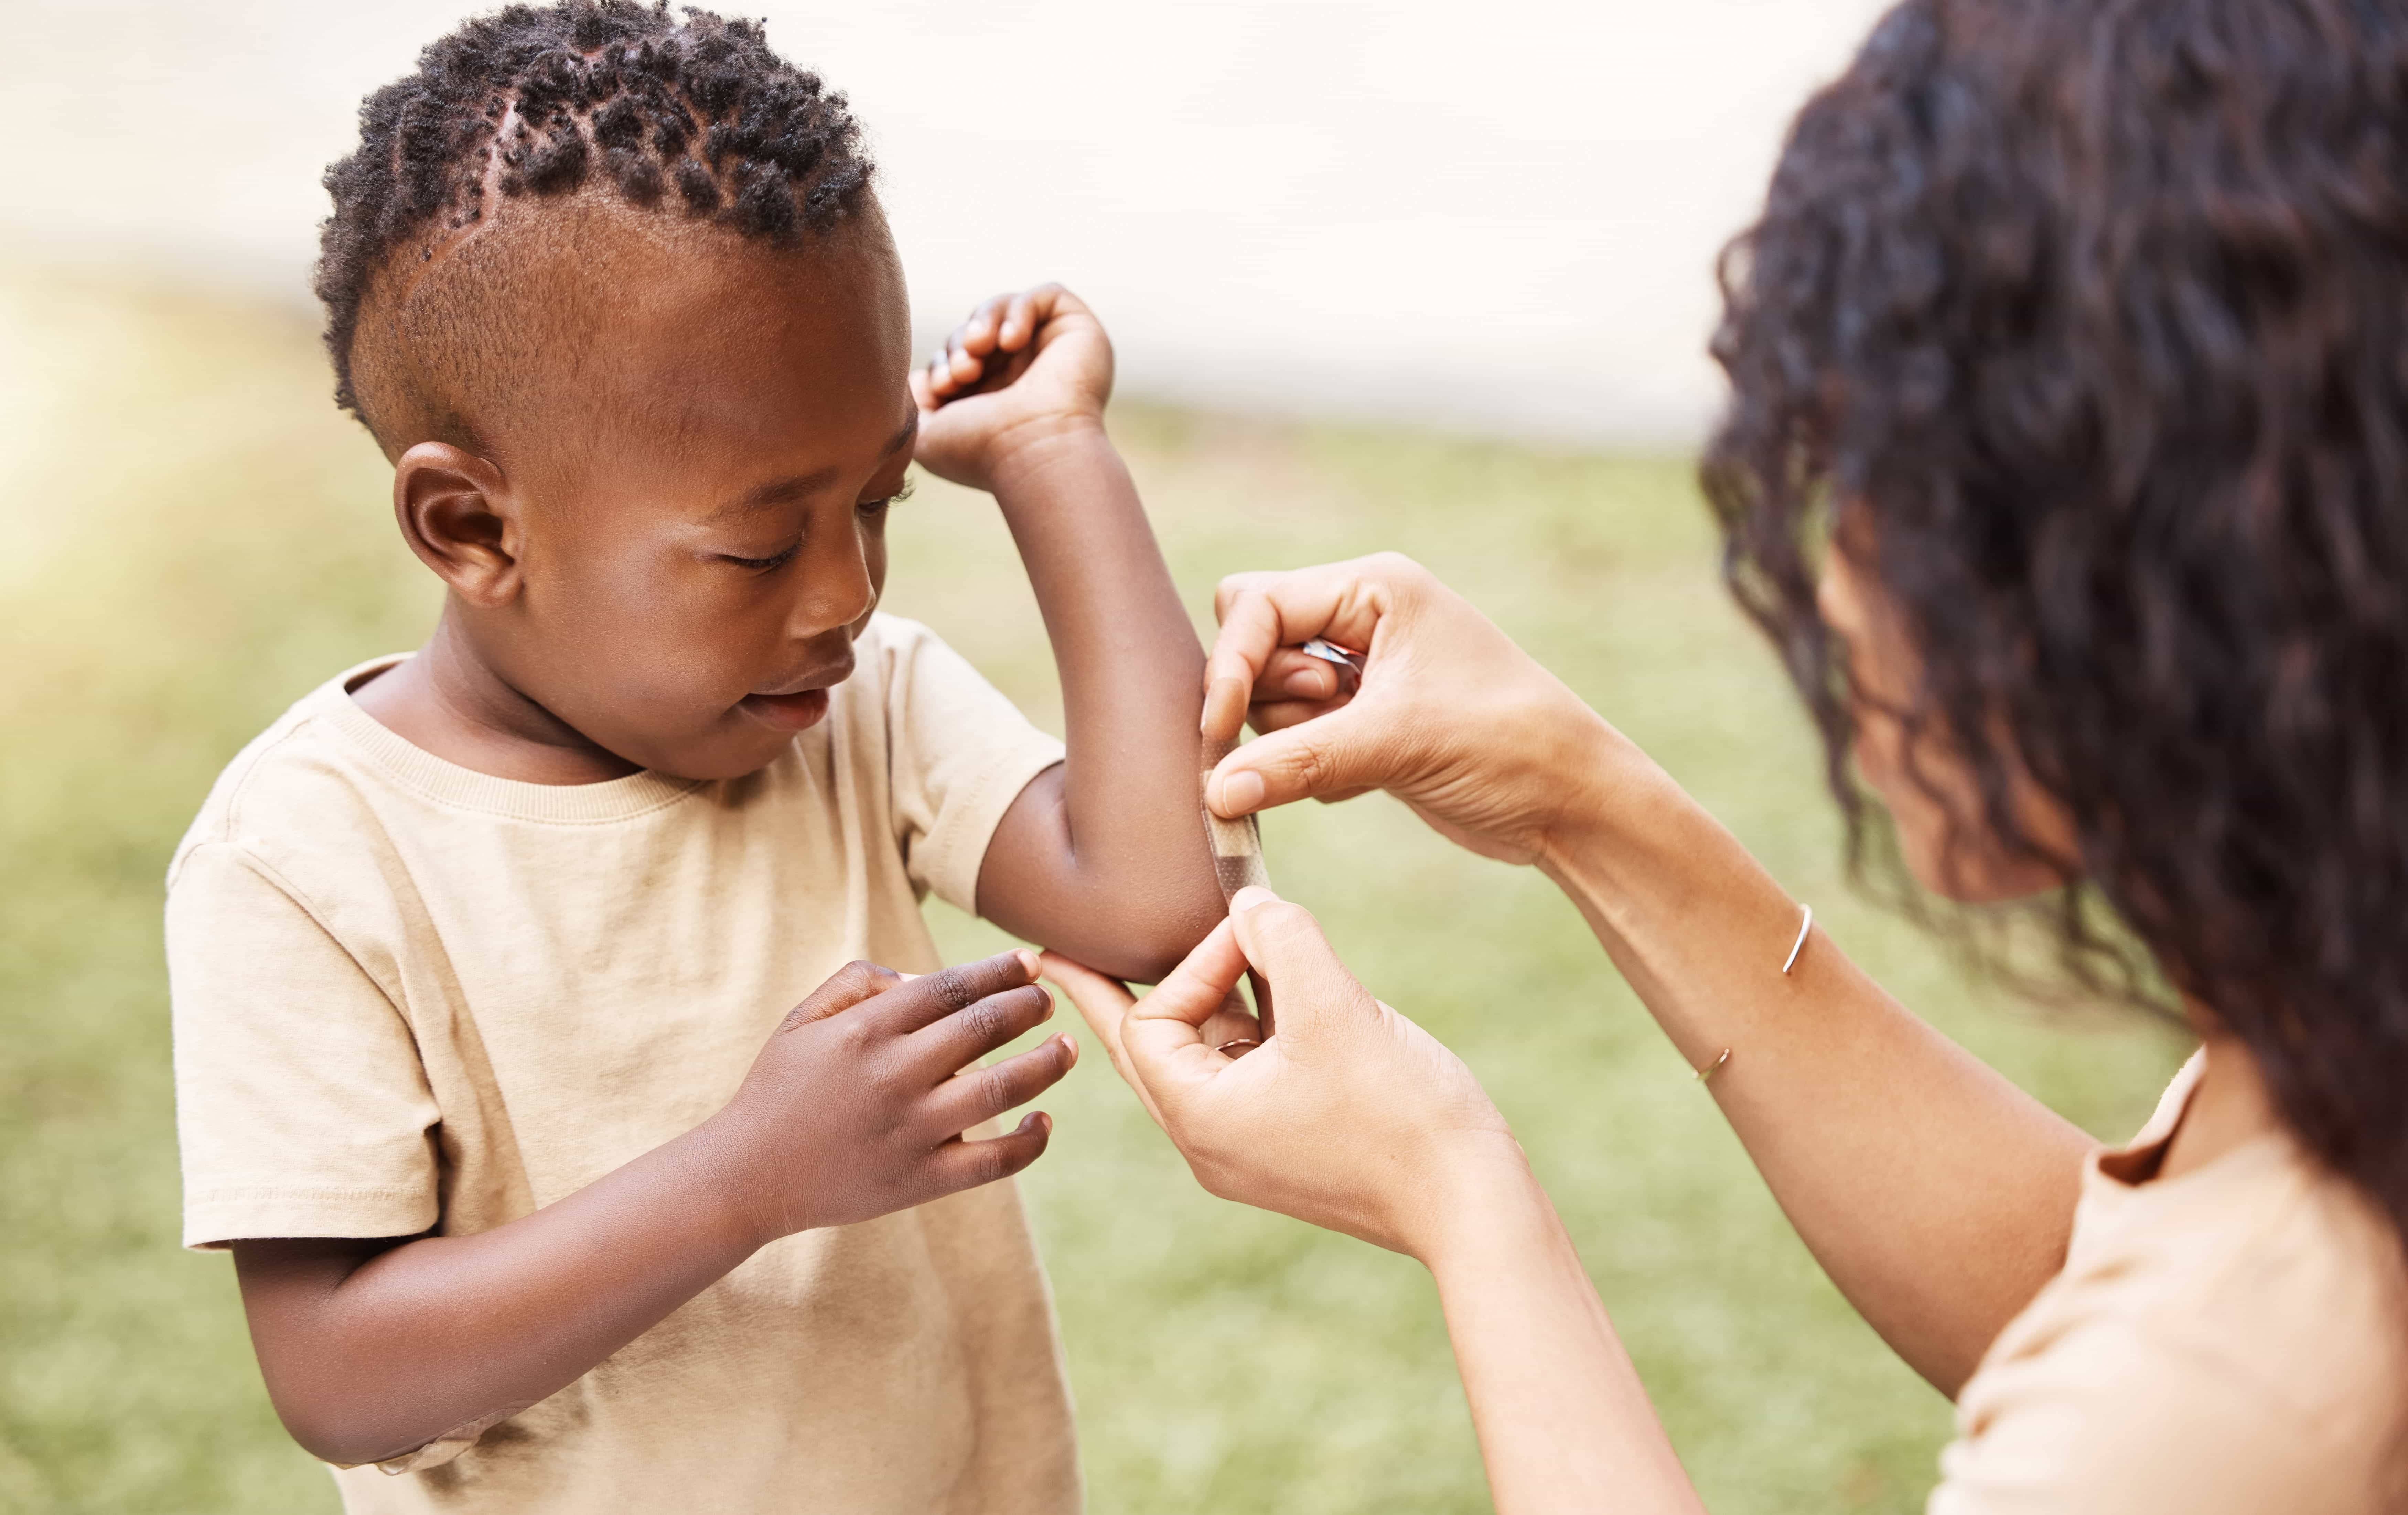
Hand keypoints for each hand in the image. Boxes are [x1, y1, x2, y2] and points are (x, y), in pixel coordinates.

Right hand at [706, 950, 1075, 1246]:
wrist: (745, 1176)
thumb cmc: (778, 1091)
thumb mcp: (801, 1021)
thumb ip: (857, 983)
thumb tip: (919, 974)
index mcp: (867, 1029)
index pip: (952, 986)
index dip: (1000, 970)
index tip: (1030, 962)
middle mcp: (894, 1074)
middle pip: (985, 1026)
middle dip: (1029, 1006)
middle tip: (1048, 999)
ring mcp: (911, 1129)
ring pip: (1001, 1087)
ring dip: (1046, 1063)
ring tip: (1067, 1048)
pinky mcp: (920, 1181)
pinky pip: (993, 1161)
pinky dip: (1028, 1141)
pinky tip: (1044, 1122)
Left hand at [911, 284, 1113, 493]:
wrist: (1030, 452)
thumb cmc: (981, 451)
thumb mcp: (928, 434)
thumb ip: (918, 402)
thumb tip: (923, 377)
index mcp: (996, 398)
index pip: (960, 356)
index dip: (944, 362)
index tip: (944, 384)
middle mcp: (1026, 375)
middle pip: (979, 330)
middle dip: (961, 343)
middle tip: (963, 371)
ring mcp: (1053, 352)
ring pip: (1006, 308)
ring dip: (983, 322)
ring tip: (978, 347)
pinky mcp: (1079, 331)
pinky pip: (1045, 295)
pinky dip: (1019, 310)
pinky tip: (1011, 341)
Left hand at [1042, 888, 1518, 1260]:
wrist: (1470, 1203)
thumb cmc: (1401, 1112)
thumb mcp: (1334, 1004)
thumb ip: (1280, 938)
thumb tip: (1247, 904)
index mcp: (1199, 1118)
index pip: (1149, 1022)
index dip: (1193, 964)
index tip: (1251, 935)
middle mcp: (1209, 1143)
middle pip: (1144, 1050)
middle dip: (1109, 996)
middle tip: (1050, 958)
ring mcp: (1248, 1152)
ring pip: (1202, 1059)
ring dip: (1207, 1002)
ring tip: (1200, 955)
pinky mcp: (1288, 1148)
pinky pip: (1244, 1077)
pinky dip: (1250, 1029)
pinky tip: (1276, 994)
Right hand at [1200, 553, 1619, 864]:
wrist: (1569, 802)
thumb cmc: (1504, 745)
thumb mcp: (1395, 744)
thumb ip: (1296, 760)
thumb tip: (1215, 791)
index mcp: (1374, 588)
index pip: (1257, 605)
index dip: (1231, 666)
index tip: (1220, 729)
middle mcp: (1363, 618)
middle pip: (1253, 641)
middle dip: (1264, 695)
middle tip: (1325, 720)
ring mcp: (1362, 671)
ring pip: (1269, 697)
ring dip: (1293, 736)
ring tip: (1360, 755)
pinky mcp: (1363, 723)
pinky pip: (1295, 739)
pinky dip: (1312, 766)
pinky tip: (1370, 779)